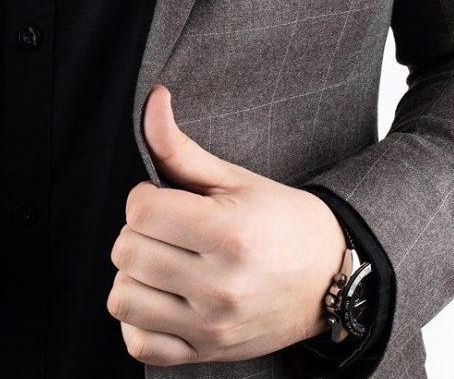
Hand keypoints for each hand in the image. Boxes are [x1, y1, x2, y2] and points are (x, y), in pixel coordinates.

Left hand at [107, 86, 345, 365]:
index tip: (165, 197)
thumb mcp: (234, 178)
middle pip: (128, 252)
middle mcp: (220, 286)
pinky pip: (141, 344)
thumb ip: (181, 146)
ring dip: (134, 275)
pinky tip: (160, 297)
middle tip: (166, 228)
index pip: (141, 210)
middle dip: (138, 231)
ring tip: (162, 260)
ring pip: (124, 298)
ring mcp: (213, 326)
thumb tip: (153, 100)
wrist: (329, 279)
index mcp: (229, 234)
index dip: (145, 196)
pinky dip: (139, 320)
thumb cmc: (281, 222)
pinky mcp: (208, 352)